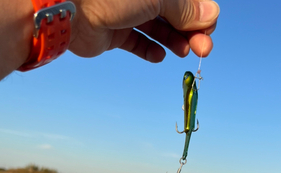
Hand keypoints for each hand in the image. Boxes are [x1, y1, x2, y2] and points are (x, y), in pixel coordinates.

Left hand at [70, 0, 218, 61]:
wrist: (69, 7)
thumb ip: (184, 8)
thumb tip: (211, 14)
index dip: (200, 14)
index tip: (208, 31)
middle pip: (174, 12)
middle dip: (191, 30)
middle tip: (202, 49)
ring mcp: (126, 11)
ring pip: (158, 27)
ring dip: (174, 40)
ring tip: (182, 52)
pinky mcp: (114, 31)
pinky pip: (137, 42)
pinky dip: (150, 49)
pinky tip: (159, 56)